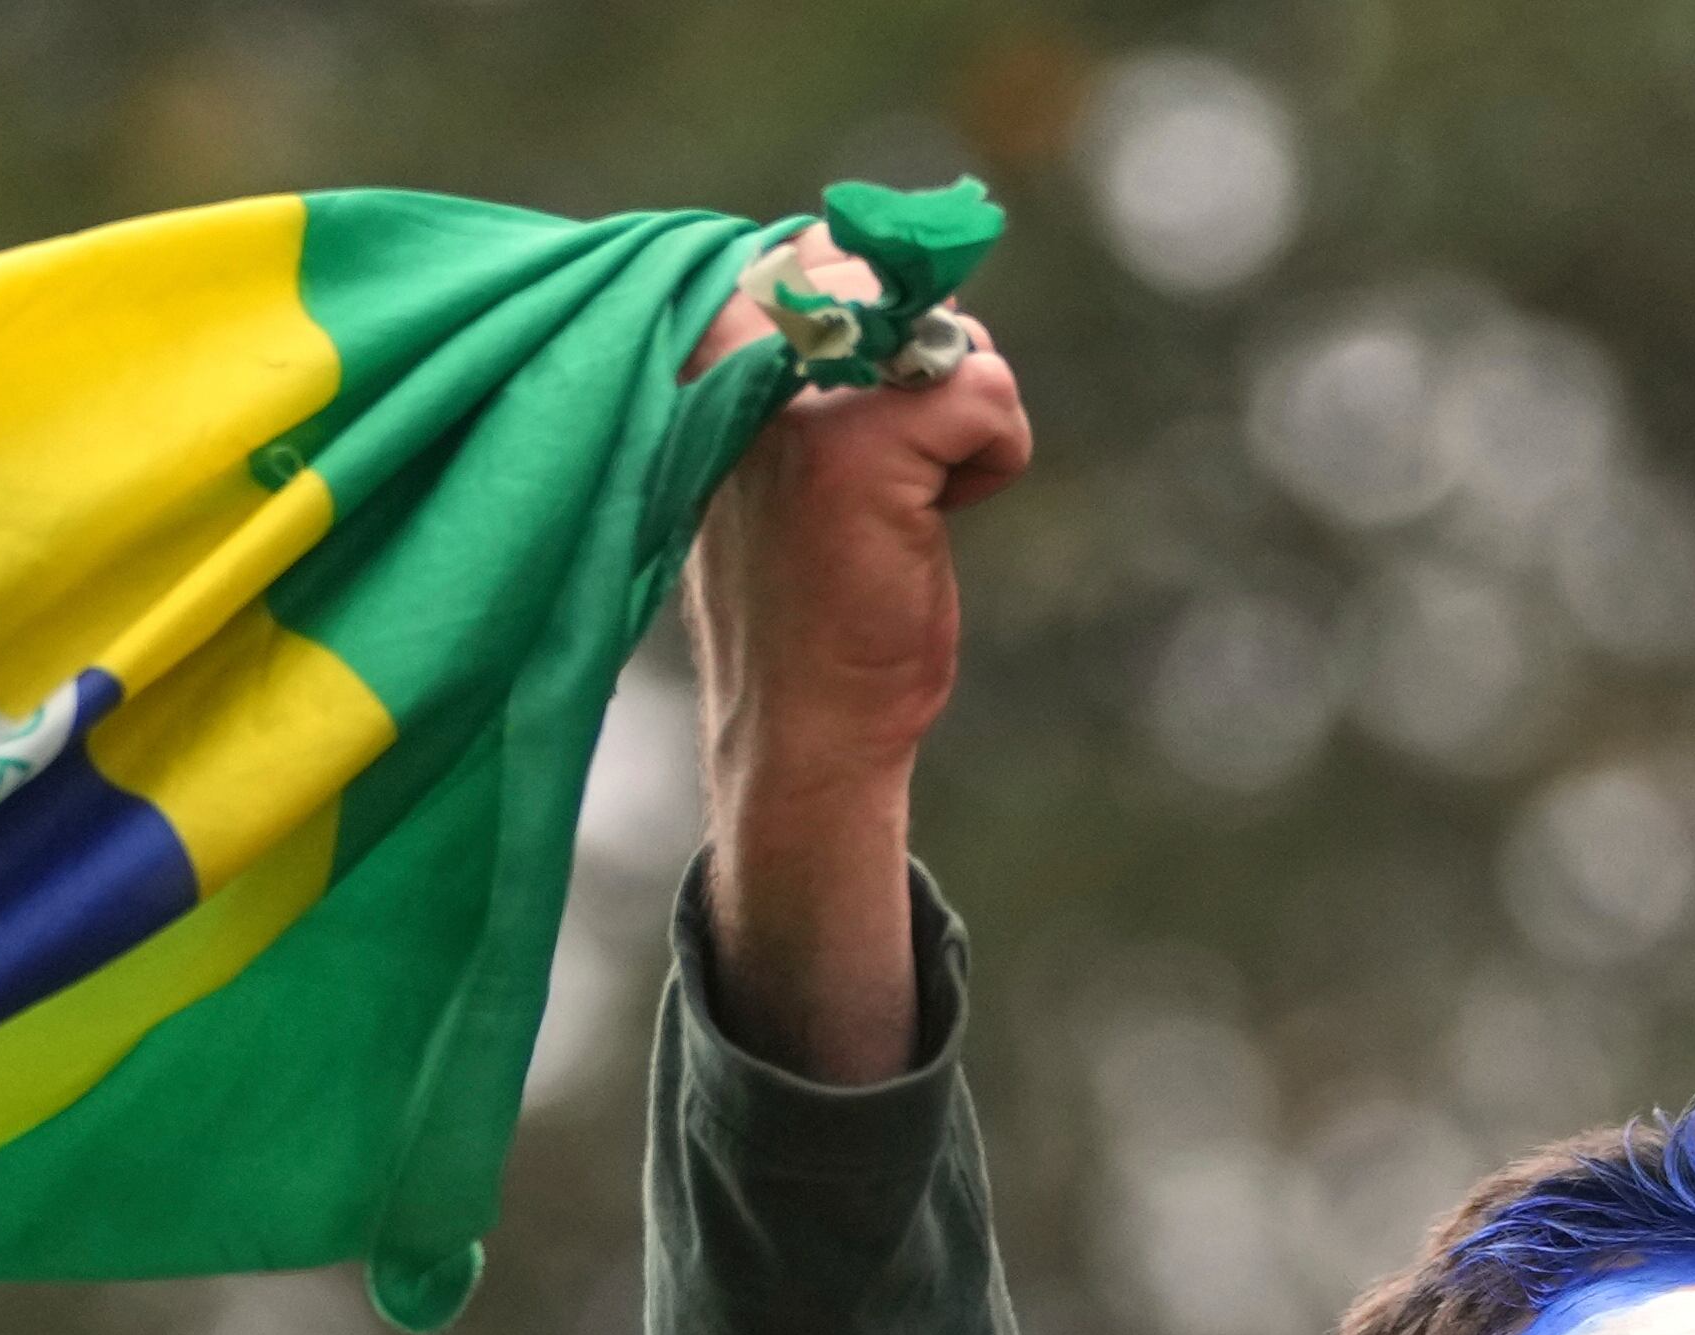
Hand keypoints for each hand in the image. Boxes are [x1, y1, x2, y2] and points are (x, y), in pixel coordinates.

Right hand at [683, 229, 1031, 1084]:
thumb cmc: (813, 590)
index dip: (882, 323)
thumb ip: (823, 346)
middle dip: (929, 373)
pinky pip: (988, 392)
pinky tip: (929, 525)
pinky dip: (992, 459)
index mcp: (702, 344)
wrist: (808, 727)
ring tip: (890, 506)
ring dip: (958, 425)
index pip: (827, 247)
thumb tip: (921, 246)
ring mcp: (792, 399)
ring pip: (955, 337)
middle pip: (903, 281)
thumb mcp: (792, 439)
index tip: (860, 421)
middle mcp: (730, 354)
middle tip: (880, 478)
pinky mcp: (860, 447)